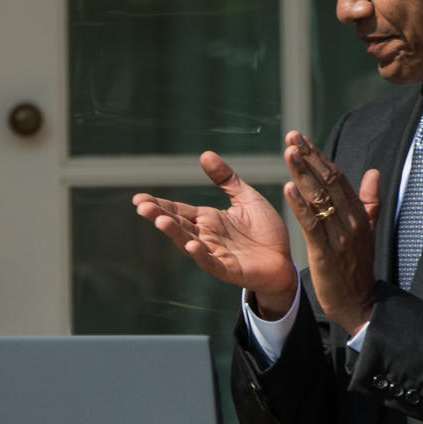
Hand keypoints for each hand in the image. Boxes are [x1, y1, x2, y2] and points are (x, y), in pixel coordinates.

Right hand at [132, 151, 299, 317]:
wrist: (284, 261)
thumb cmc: (265, 231)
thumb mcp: (245, 198)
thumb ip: (226, 179)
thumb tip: (204, 154)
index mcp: (208, 219)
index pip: (178, 210)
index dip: (159, 204)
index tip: (138, 198)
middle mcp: (206, 236)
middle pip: (178, 225)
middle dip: (159, 216)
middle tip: (141, 207)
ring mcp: (215, 254)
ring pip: (189, 243)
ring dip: (174, 233)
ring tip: (161, 221)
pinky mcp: (228, 269)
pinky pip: (211, 262)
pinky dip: (200, 254)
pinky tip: (190, 245)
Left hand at [282, 132, 380, 334]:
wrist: (360, 304)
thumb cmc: (358, 268)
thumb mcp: (367, 231)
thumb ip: (369, 201)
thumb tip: (373, 172)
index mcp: (358, 213)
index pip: (337, 177)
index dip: (319, 157)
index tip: (302, 139)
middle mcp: (350, 220)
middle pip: (328, 182)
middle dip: (309, 157)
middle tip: (292, 136)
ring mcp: (339, 236)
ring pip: (320, 199)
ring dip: (303, 174)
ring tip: (289, 152)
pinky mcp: (326, 253)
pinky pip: (312, 225)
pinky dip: (300, 206)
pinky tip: (288, 189)